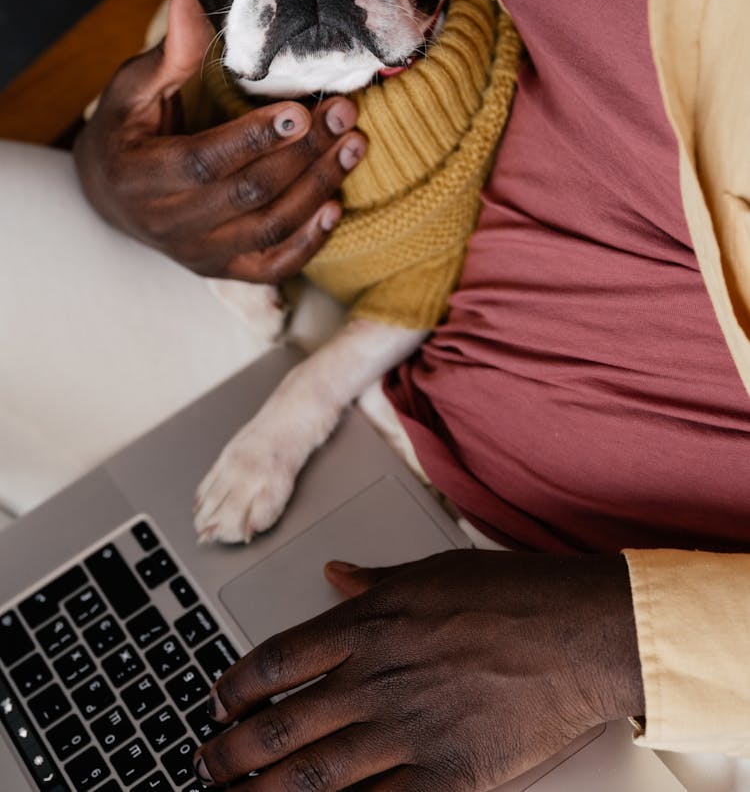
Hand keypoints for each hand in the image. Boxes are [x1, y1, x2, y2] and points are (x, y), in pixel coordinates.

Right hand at [73, 0, 365, 280]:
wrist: (110, 195)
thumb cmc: (127, 132)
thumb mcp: (133, 88)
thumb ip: (167, 53)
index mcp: (140, 176)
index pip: (205, 162)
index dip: (255, 139)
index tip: (300, 110)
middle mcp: (168, 223)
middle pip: (249, 194)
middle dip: (303, 153)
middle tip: (343, 113)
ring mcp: (198, 253)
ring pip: (269, 228)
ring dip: (318, 187)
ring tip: (353, 145)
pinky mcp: (223, 270)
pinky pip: (273, 265)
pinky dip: (309, 240)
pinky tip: (336, 204)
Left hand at [193, 551, 643, 790]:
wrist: (579, 632)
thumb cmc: (513, 595)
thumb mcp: (432, 570)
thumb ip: (374, 579)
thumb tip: (334, 573)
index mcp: (370, 625)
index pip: (276, 662)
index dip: (235, 688)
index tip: (217, 703)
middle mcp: (376, 679)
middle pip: (279, 727)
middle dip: (229, 754)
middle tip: (205, 765)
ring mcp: (407, 732)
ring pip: (311, 778)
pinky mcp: (446, 778)